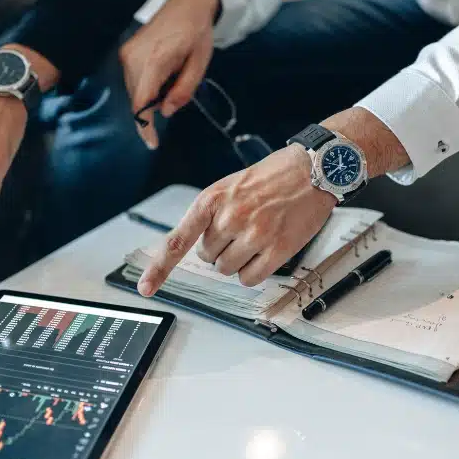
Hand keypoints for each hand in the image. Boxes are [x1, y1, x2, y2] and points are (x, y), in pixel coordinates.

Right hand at [120, 0, 219, 148]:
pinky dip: (147, 86)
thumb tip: (166, 112)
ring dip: (151, 96)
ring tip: (172, 76)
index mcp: (154, 61)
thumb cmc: (196, 34)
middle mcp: (134, 57)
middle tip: (177, 90)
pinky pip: (133, 81)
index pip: (141, 103)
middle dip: (155, 107)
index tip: (152, 143)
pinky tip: (163, 73)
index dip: (145, 127)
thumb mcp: (198, 65)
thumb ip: (183, 91)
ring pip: (134, 92)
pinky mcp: (125, 53)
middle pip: (137, 99)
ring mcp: (127, 54)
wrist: (186, 5)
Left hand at [137, 144, 336, 294]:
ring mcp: (254, 234)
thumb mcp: (230, 186)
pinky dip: (253, 271)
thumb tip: (197, 245)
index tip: (145, 288)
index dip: (159, 268)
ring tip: (256, 235)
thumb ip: (210, 214)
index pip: (178, 240)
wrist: (312, 169)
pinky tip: (265, 251)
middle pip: (207, 257)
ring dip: (238, 260)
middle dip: (220, 248)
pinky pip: (250, 278)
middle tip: (241, 228)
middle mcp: (230, 217)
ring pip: (227, 270)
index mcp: (212, 200)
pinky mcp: (277, 249)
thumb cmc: (271, 177)